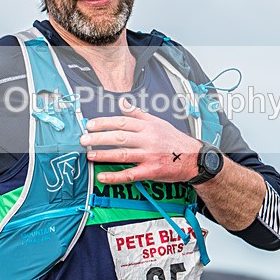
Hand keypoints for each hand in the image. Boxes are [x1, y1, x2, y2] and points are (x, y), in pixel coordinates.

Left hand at [80, 98, 200, 183]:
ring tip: (90, 155)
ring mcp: (149, 156)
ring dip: (103, 155)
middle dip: (99, 138)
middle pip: (119, 137)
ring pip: (122, 154)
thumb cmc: (174, 140)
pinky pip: (130, 174)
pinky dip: (114, 176)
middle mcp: (148, 139)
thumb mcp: (158, 122)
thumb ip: (138, 114)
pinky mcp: (151, 171)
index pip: (122, 122)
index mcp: (148, 126)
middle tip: (84, 139)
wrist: (194, 158)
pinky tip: (102, 176)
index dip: (104, 123)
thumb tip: (122, 103)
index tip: (90, 125)